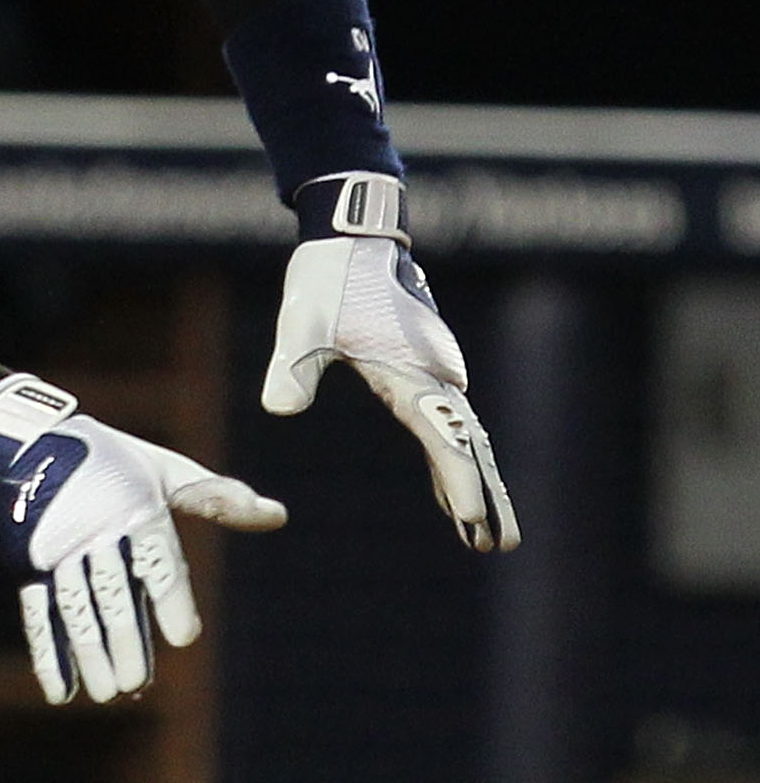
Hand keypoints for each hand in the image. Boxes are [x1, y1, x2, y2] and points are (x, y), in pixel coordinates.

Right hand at [0, 376, 285, 706]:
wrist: (29, 441)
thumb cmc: (115, 461)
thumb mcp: (165, 472)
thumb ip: (217, 499)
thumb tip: (279, 516)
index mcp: (135, 506)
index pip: (157, 560)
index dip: (170, 599)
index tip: (184, 638)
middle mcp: (94, 529)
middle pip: (111, 593)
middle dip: (123, 640)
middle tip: (137, 684)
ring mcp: (56, 548)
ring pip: (74, 608)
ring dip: (88, 653)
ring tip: (106, 693)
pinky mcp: (28, 563)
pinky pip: (36, 611)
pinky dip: (47, 653)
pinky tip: (60, 690)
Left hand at [264, 174, 518, 552]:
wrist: (351, 238)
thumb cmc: (327, 280)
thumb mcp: (303, 323)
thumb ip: (294, 368)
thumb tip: (279, 409)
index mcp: (410, 371)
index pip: (443, 437)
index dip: (459, 482)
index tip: (474, 521)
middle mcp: (434, 375)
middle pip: (468, 445)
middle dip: (485, 495)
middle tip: (503, 545)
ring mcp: (434, 372)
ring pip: (464, 437)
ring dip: (475, 484)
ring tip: (488, 535)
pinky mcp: (423, 371)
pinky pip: (445, 424)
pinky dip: (451, 460)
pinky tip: (448, 495)